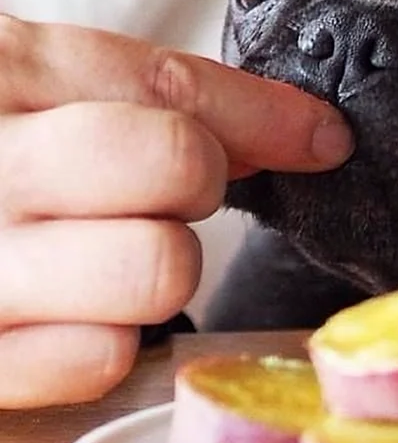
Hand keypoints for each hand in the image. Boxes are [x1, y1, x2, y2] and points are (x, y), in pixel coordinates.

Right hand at [0, 16, 352, 407]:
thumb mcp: (28, 85)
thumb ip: (147, 95)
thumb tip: (301, 130)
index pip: (168, 86)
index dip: (265, 114)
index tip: (323, 137)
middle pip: (175, 163)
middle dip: (197, 179)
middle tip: (168, 187)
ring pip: (158, 267)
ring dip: (159, 262)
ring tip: (106, 250)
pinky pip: (100, 357)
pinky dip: (108, 337)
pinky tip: (70, 310)